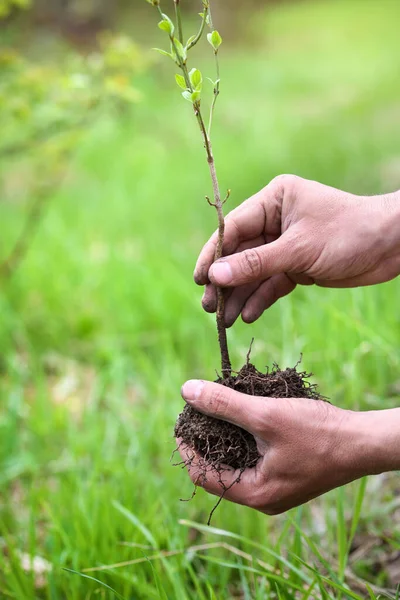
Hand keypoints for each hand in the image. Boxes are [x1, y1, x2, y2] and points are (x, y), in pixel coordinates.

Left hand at [178, 379, 399, 513]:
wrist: (363, 441)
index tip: (180, 421)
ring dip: (224, 438)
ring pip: (237, 465)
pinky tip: (243, 417)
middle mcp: (264, 498)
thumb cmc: (318, 432)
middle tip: (196, 413)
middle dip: (204, 441)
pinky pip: (255, 460)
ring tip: (215, 411)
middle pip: (219, 472)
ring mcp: (277, 488)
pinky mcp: (288, 475)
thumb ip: (224, 404)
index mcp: (255, 494)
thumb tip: (187, 391)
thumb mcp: (265, 415)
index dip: (186, 448)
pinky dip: (244, 439)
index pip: (204, 476)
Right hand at [195, 175, 399, 325]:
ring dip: (240, 295)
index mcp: (274, 200)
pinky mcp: (297, 265)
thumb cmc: (348, 234)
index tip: (199, 280)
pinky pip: (272, 282)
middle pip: (240, 253)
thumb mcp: (298, 249)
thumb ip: (256, 263)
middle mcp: (275, 220)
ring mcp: (285, 244)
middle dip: (225, 281)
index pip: (233, 228)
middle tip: (209, 307)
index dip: (213, 255)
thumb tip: (215, 275)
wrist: (392, 246)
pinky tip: (248, 316)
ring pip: (254, 271)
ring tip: (224, 320)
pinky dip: (261, 298)